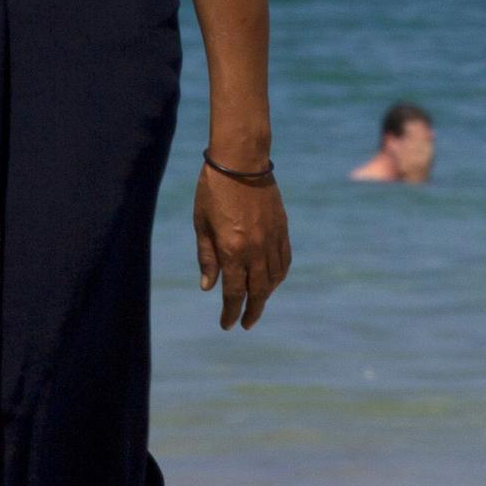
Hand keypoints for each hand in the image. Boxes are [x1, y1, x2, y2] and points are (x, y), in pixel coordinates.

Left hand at [194, 163, 290, 329]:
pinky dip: (279, 275)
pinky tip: (272, 281)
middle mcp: (256, 249)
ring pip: (274, 279)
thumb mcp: (201, 224)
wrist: (241, 160)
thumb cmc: (213, 190)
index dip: (231, 312)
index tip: (227, 325)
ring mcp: (272, 239)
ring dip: (266, 295)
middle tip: (245, 324)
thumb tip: (209, 288)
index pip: (234, 292)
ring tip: (257, 304)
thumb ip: (207, 257)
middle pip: (257, 291)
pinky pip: (284, 260)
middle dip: (251, 311)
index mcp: (232, 249)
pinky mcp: (282, 228)